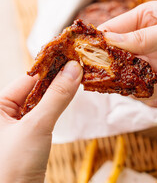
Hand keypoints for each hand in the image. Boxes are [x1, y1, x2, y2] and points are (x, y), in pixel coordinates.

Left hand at [0, 61, 81, 182]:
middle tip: (79, 69)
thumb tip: (73, 69)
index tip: (71, 59)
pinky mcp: (29, 133)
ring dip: (59, 92)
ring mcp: (18, 122)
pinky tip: (68, 99)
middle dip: (57, 80)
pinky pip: (45, 113)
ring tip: (78, 80)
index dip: (51, 68)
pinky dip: (57, 106)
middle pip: (36, 88)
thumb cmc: (12, 166)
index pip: (29, 78)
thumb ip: (57, 96)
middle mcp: (6, 111)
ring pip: (42, 100)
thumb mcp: (37, 126)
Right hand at [98, 1, 156, 98]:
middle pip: (114, 53)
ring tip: (108, 85)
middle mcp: (141, 41)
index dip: (97, 40)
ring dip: (118, 80)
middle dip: (103, 63)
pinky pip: (141, 87)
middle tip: (90, 73)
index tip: (82, 51)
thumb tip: (111, 40)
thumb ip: (145, 35)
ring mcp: (149, 61)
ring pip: (124, 72)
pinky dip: (136, 91)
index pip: (112, 28)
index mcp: (143, 19)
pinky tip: (134, 91)